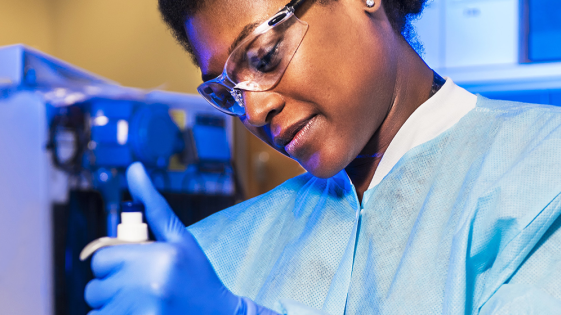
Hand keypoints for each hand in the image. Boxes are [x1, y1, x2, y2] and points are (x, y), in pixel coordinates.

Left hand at [84, 162, 239, 314]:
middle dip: (112, 285)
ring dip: (112, 306)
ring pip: (97, 308)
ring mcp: (143, 312)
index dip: (114, 262)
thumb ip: (152, 205)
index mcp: (158, 257)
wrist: (218, 313)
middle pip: (95, 286)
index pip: (101, 258)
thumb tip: (134, 168)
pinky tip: (138, 312)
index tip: (135, 266)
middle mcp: (149, 286)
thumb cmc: (197, 273)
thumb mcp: (178, 237)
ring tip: (141, 302)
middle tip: (141, 287)